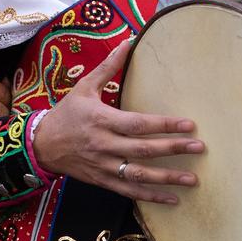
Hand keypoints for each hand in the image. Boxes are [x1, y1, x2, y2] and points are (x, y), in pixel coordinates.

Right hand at [29, 44, 202, 203]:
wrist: (42, 145)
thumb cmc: (67, 113)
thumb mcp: (85, 86)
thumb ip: (109, 66)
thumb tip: (129, 41)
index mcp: (101, 120)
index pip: (138, 124)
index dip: (164, 125)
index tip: (189, 124)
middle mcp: (104, 145)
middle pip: (143, 149)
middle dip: (173, 149)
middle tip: (199, 147)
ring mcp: (103, 166)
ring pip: (139, 175)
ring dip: (167, 179)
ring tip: (193, 179)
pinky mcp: (102, 181)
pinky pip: (129, 191)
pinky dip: (151, 197)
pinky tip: (172, 199)